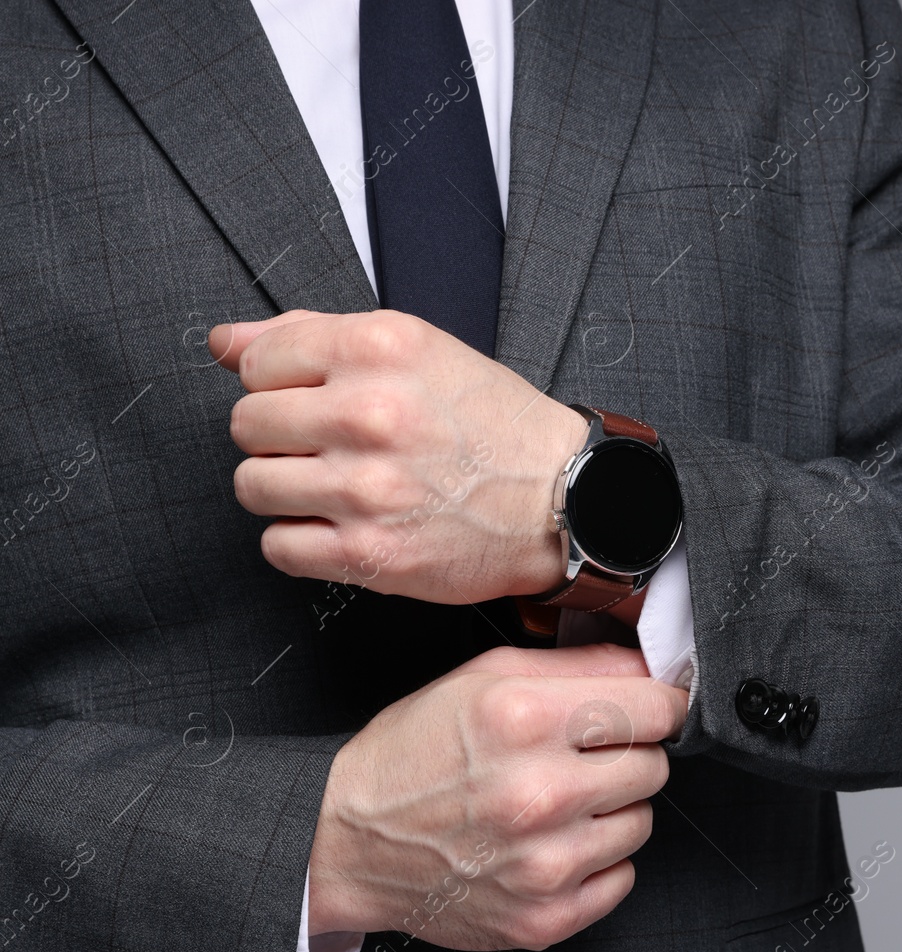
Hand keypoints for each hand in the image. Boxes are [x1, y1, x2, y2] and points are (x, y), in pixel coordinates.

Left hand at [209, 309, 589, 603]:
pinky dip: (302, 541)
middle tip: (329, 447)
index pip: (258, 363)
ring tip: (336, 488)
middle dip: (279, 438)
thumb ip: (314, 336)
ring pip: (252, 486)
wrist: (565, 499)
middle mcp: (369, 414)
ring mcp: (366, 489)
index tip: (315, 400)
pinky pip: (278, 547)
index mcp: (380, 350)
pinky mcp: (369, 554)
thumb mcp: (418, 350)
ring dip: (285, 491)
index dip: (281, 384)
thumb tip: (225, 343)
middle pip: (247, 425)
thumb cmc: (496, 426)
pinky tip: (343, 526)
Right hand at [308, 642, 687, 949]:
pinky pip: (622, 878)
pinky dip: (596, 862)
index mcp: (524, 719)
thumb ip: (576, 665)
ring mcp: (545, 863)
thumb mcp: (483, 677)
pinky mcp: (545, 917)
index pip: (656, 708)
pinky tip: (551, 844)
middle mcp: (539, 792)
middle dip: (627, 755)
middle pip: (654, 765)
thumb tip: (649, 666)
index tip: (648, 711)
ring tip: (557, 803)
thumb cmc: (411, 756)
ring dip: (611, 810)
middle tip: (579, 758)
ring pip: (641, 822)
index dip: (657, 705)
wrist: (345, 843)